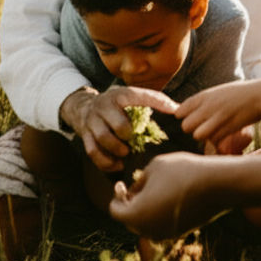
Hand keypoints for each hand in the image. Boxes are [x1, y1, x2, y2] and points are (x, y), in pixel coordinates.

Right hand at [59, 85, 178, 171]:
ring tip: (127, 154)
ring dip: (118, 150)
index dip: (157, 103)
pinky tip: (118, 165)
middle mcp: (104, 106)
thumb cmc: (116, 104)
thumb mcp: (130, 96)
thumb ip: (152, 100)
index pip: (139, 96)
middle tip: (135, 141)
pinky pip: (93, 152)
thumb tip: (177, 109)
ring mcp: (92, 121)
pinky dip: (106, 162)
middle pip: (119, 125)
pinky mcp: (85, 135)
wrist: (83, 107)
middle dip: (130, 136)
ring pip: (103, 139)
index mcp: (120, 95)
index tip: (173, 112)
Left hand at [108, 152, 230, 239]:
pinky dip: (160, 213)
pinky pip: (162, 224)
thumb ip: (139, 181)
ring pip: (146, 224)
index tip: (122, 182)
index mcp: (135, 215)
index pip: (115, 210)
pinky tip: (168, 196)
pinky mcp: (180, 233)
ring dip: (144, 209)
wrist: (217, 185)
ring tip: (152, 189)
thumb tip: (135, 191)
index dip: (116, 195)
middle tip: (135, 187)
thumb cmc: (182, 171)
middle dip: (129, 204)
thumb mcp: (154, 167)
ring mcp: (165, 234)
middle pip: (129, 220)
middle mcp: (148, 230)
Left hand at [177, 81, 260, 146]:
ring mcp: (218, 118)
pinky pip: (214, 140)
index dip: (184, 117)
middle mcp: (208, 107)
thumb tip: (186, 112)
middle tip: (202, 126)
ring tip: (213, 130)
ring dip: (204, 136)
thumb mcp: (217, 92)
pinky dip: (217, 140)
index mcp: (203, 96)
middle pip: (186, 126)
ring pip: (198, 135)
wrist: (260, 95)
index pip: (179, 112)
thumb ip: (202, 102)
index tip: (193, 117)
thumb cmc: (239, 93)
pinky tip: (224, 132)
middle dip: (192, 129)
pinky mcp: (228, 128)